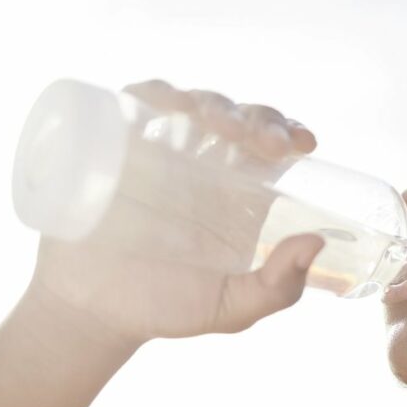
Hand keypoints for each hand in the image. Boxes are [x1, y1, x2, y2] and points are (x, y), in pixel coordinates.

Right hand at [25, 80, 325, 347]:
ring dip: (212, 103)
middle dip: (256, 118)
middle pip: (239, 118)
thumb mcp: (231, 309)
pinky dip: (153, 94)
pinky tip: (166, 105)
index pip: (272, 145)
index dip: (290, 132)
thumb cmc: (164, 308)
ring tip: (219, 125)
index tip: (303, 143)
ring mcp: (158, 150)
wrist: (92, 313)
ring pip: (193, 103)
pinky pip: (135, 103)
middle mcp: (203, 164)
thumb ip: (277, 288)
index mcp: (239, 193)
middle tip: (264, 141)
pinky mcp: (116, 145)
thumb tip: (315, 243)